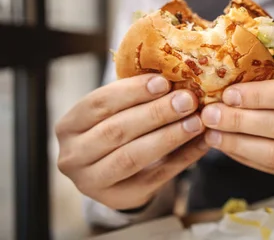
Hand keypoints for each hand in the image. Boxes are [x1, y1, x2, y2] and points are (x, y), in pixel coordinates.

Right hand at [55, 74, 208, 209]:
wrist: (115, 176)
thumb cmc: (117, 129)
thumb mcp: (116, 112)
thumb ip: (139, 97)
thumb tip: (178, 76)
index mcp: (69, 126)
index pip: (98, 103)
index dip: (131, 91)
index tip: (163, 81)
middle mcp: (73, 156)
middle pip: (116, 131)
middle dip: (155, 113)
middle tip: (187, 100)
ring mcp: (93, 181)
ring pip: (133, 156)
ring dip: (169, 136)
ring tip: (196, 121)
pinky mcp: (122, 197)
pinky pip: (157, 176)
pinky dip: (184, 157)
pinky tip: (203, 142)